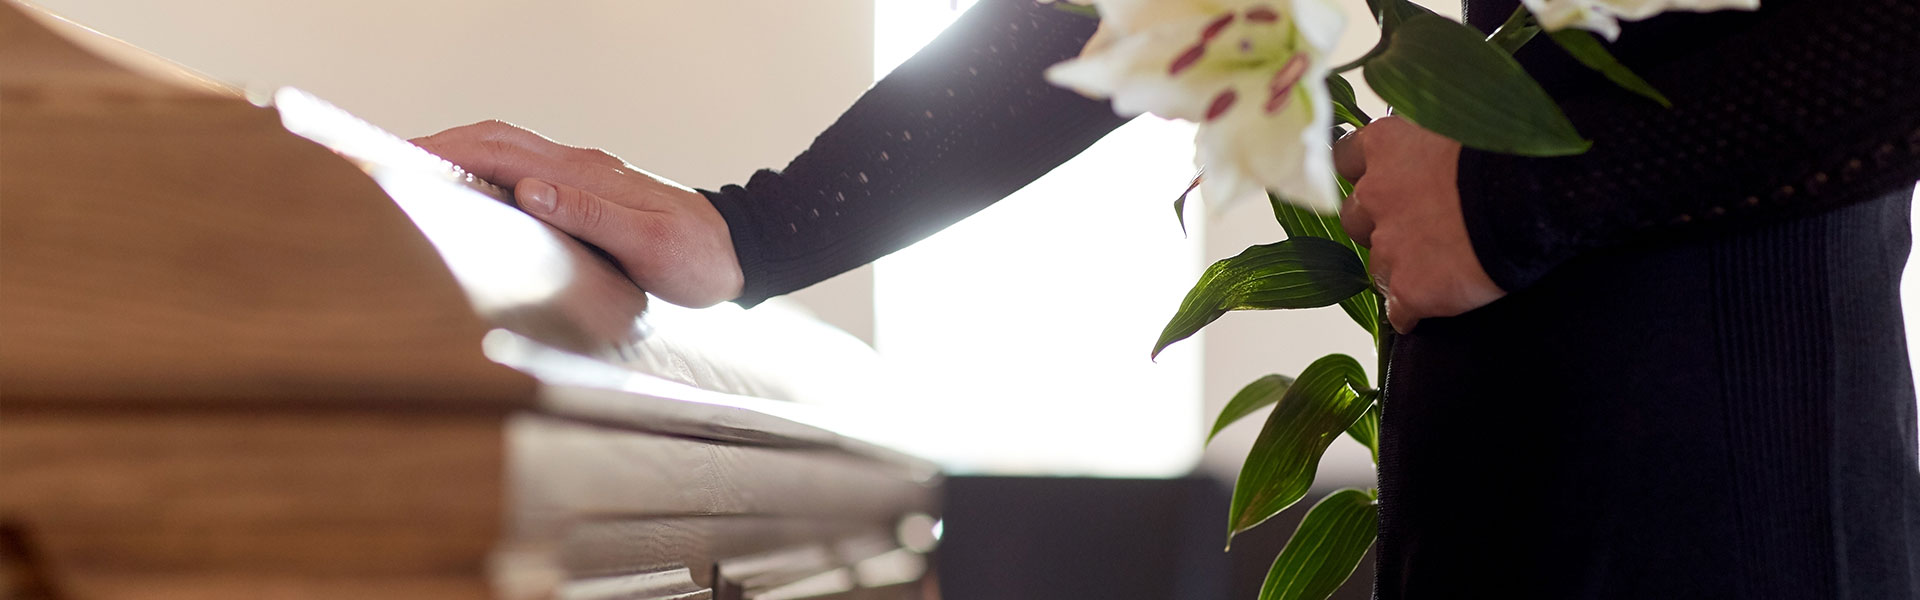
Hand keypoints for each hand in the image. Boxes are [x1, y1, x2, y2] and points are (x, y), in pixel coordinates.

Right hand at [412, 121, 742, 307]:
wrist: (740, 254)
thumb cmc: (698, 258)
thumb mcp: (649, 245)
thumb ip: (591, 216)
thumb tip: (529, 191)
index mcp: (585, 175)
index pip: (501, 150)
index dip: (447, 150)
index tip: (398, 157)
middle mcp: (579, 168)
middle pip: (495, 141)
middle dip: (439, 147)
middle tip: (385, 162)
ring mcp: (583, 179)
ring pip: (507, 154)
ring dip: (460, 158)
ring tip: (413, 178)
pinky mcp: (587, 195)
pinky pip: (525, 174)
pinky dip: (486, 177)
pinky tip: (469, 198)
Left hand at [1333, 116, 1503, 333]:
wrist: (1534, 194)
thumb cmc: (1509, 148)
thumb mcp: (1459, 124)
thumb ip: (1430, 138)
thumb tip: (1431, 146)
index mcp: (1386, 145)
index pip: (1344, 159)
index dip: (1363, 175)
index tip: (1379, 181)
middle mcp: (1375, 194)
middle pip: (1355, 217)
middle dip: (1377, 225)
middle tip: (1417, 228)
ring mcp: (1389, 245)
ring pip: (1376, 266)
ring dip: (1397, 268)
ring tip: (1435, 270)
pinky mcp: (1409, 289)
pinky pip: (1398, 310)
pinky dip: (1411, 311)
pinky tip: (1431, 309)